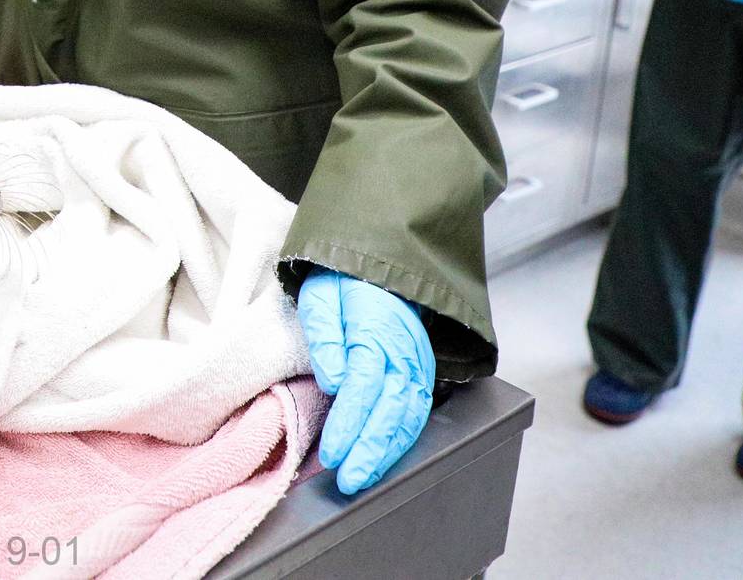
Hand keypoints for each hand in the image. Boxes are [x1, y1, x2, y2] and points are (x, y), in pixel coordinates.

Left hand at [298, 270, 434, 495]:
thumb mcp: (321, 293)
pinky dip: (402, 439)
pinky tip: (384, 458)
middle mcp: (404, 351)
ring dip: (387, 452)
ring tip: (362, 477)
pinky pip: (417, 412)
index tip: (332, 453)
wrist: (384, 262)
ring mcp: (417, 363)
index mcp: (376, 329)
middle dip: (370, 450)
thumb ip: (324, 333)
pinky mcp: (422, 371)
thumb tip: (332, 379)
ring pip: (408, 416)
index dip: (349, 423)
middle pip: (390, 408)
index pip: (364, 384)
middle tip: (348, 480)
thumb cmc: (345, 279)